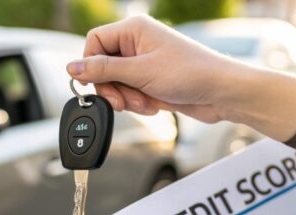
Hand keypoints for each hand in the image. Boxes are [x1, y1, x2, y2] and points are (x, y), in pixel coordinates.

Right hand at [67, 15, 295, 141]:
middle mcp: (138, 43)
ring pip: (116, 84)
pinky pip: (131, 94)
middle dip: (112, 88)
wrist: (222, 93)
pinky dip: (138, 104)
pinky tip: (155, 105)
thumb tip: (72, 67)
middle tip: (124, 101)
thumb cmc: (191, 74)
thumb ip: (103, 71)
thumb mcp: (140, 73)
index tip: (96, 86)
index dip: (91, 67)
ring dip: (127, 99)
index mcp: (134, 29)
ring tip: (146, 103)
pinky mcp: (152, 81)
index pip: (94, 43)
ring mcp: (145, 63)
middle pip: (103, 66)